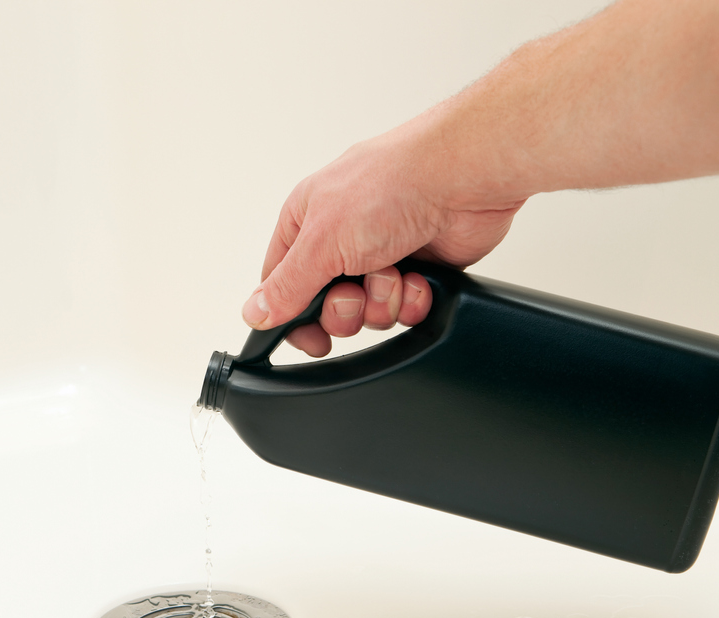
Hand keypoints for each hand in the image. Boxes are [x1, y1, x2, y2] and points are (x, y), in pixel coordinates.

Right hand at [245, 116, 525, 356]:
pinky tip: (419, 278)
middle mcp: (341, 239)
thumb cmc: (393, 184)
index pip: (281, 284)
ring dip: (382, 302)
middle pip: (326, 307)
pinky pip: (404, 309)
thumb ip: (287, 285)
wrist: (464, 178)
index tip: (310, 338)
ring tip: (394, 273)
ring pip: (368, 313)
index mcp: (306, 222)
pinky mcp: (417, 269)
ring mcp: (380, 254)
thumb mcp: (322, 241)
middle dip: (345, 310)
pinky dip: (412, 300)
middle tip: (356, 292)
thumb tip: (254, 313)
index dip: (292, 317)